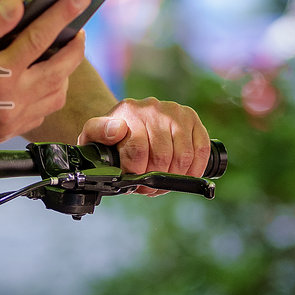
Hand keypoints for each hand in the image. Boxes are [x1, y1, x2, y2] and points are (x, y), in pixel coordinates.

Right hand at [0, 0, 89, 152]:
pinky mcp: (8, 132)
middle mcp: (10, 101)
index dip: (63, 14)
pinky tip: (39, 79)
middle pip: (61, 69)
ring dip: (64, 71)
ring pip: (56, 93)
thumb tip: (19, 6)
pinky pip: (42, 112)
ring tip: (58, 53)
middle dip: (75, 45)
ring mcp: (12, 120)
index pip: (41, 38)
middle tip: (76, 28)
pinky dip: (50, 92)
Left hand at [77, 98, 210, 191]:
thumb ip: (97, 131)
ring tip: (163, 182)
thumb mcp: (92, 135)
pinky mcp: (191, 118)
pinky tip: (184, 175)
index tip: (133, 180)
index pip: (138, 149)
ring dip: (174, 176)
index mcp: (128, 110)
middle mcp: (153, 107)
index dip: (136, 173)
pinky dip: (195, 168)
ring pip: (183, 155)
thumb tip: (117, 129)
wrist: (127, 124)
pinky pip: (201, 148)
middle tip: (149, 187)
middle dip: (155, 178)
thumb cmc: (110, 137)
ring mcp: (175, 111)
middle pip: (162, 155)